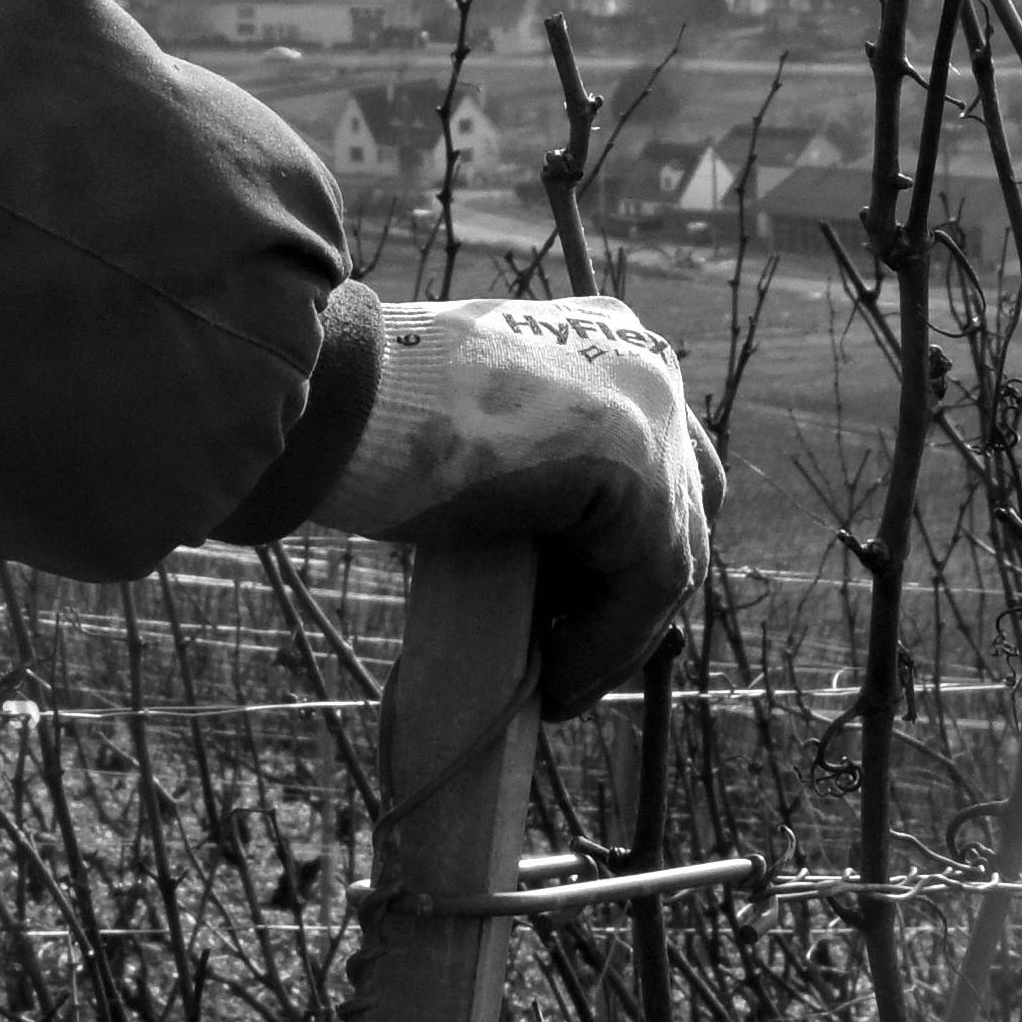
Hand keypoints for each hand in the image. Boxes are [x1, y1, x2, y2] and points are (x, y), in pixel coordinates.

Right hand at [307, 295, 717, 717]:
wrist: (338, 393)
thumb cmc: (372, 414)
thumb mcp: (480, 431)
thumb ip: (536, 466)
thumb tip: (555, 561)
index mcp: (604, 337)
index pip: (653, 454)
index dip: (617, 542)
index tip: (570, 610)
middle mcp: (645, 365)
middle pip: (683, 500)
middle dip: (630, 586)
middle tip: (568, 647)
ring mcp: (654, 414)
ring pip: (673, 549)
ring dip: (617, 630)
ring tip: (556, 682)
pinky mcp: (644, 473)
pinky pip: (649, 581)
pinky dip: (605, 643)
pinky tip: (554, 684)